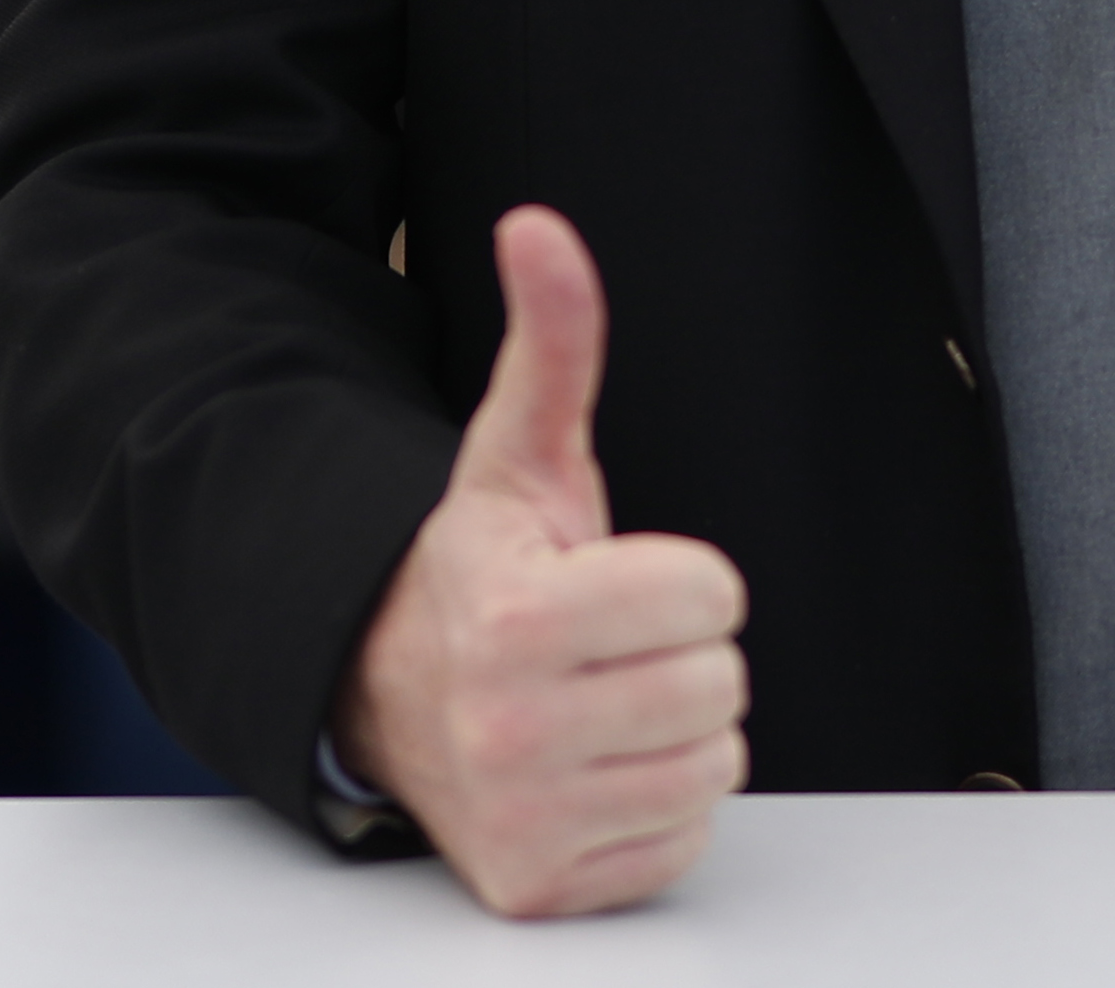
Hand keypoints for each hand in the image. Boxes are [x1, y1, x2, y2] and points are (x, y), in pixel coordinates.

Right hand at [339, 209, 749, 920]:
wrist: (392, 694)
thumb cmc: (484, 571)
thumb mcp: (518, 455)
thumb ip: (551, 342)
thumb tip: (539, 228)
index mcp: (515, 620)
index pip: (713, 593)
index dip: (679, 576)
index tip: (611, 577)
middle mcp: (508, 732)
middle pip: (722, 684)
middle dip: (680, 653)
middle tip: (607, 643)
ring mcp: (524, 819)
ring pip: (713, 766)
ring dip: (673, 731)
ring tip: (601, 700)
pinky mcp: (543, 886)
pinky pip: (680, 842)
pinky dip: (652, 808)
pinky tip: (593, 767)